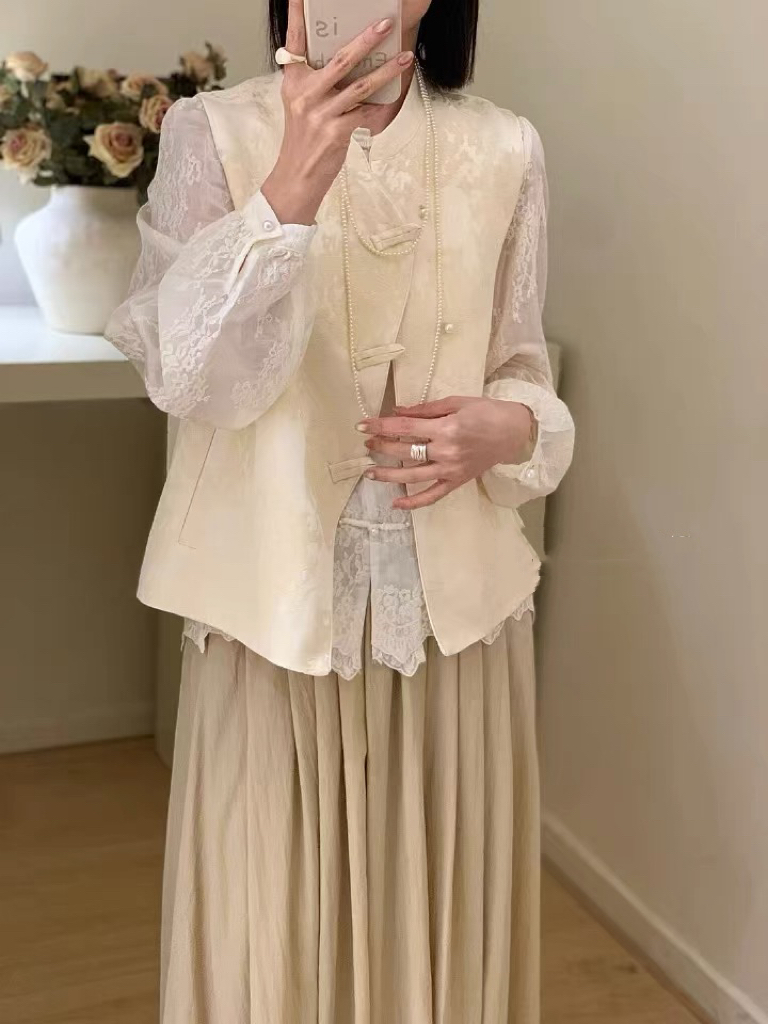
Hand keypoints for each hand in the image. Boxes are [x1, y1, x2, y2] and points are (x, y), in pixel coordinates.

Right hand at [261, 0, 413, 225]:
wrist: (297, 177)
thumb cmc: (304, 139)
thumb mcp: (300, 104)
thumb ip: (315, 81)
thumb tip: (347, 59)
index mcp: (294, 81)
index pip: (295, 40)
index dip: (297, 14)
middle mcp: (305, 94)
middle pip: (340, 59)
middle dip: (366, 39)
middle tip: (386, 24)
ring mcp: (320, 114)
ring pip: (360, 86)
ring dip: (386, 71)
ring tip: (405, 58)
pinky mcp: (335, 133)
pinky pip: (366, 114)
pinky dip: (383, 108)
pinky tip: (396, 98)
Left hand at [357, 396, 536, 509]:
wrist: (513, 432)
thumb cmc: (486, 412)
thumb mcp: (456, 402)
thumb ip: (425, 409)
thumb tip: (397, 411)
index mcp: (446, 428)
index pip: (405, 427)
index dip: (381, 426)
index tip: (363, 425)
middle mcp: (446, 451)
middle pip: (405, 451)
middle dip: (382, 447)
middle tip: (367, 444)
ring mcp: (451, 469)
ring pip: (413, 476)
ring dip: (389, 475)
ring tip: (369, 472)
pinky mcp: (457, 481)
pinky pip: (432, 495)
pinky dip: (414, 502)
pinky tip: (396, 503)